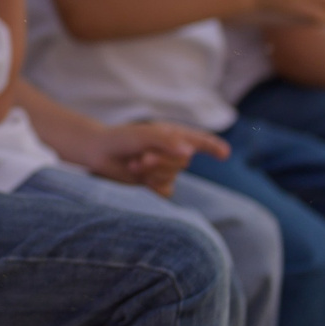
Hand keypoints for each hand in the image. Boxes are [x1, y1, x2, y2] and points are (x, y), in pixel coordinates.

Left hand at [87, 120, 227, 196]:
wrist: (99, 153)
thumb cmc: (122, 138)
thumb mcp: (144, 134)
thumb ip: (167, 141)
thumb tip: (189, 152)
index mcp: (173, 135)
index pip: (200, 141)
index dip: (213, 147)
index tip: (225, 154)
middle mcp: (172, 152)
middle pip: (183, 162)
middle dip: (162, 162)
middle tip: (142, 157)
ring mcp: (164, 169)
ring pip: (173, 177)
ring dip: (153, 172)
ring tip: (135, 163)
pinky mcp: (155, 184)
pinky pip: (166, 191)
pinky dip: (153, 185)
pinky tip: (140, 178)